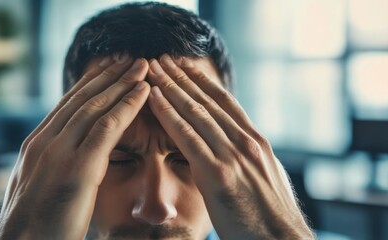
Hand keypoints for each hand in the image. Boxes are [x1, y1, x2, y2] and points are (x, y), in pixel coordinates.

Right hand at [0, 55, 150, 239]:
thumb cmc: (35, 224)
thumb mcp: (38, 184)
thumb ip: (52, 162)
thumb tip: (68, 154)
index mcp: (36, 144)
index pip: (67, 104)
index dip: (90, 84)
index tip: (107, 68)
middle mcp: (46, 140)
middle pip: (83, 98)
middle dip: (108, 75)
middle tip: (128, 57)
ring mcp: (60, 152)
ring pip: (96, 106)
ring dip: (122, 83)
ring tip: (142, 66)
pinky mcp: (78, 167)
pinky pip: (108, 127)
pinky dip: (128, 106)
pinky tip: (144, 92)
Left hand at [146, 54, 313, 238]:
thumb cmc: (272, 216)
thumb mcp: (265, 177)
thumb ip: (248, 157)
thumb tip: (236, 148)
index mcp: (256, 141)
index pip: (225, 102)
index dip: (203, 81)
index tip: (185, 66)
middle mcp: (245, 141)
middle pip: (207, 100)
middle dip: (182, 76)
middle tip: (162, 58)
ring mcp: (233, 155)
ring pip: (195, 112)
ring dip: (171, 87)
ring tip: (153, 69)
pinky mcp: (218, 174)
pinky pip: (187, 137)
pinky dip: (169, 114)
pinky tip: (154, 99)